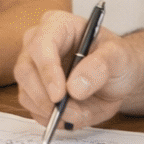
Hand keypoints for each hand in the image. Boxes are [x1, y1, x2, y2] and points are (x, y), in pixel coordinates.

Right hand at [14, 9, 137, 128]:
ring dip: (50, 111)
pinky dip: (51, 118)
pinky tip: (71, 115)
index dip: (48, 70)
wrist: (116, 77)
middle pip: (25, 70)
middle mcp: (37, 43)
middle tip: (65, 113)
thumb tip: (75, 88)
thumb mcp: (118, 57)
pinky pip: (32, 109)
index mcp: (57, 25)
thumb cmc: (115, 59)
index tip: (60, 95)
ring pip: (26, 93)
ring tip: (80, 113)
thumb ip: (100, 67)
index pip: (41, 44)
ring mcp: (32, 67)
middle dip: (44, 97)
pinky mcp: (32, 90)